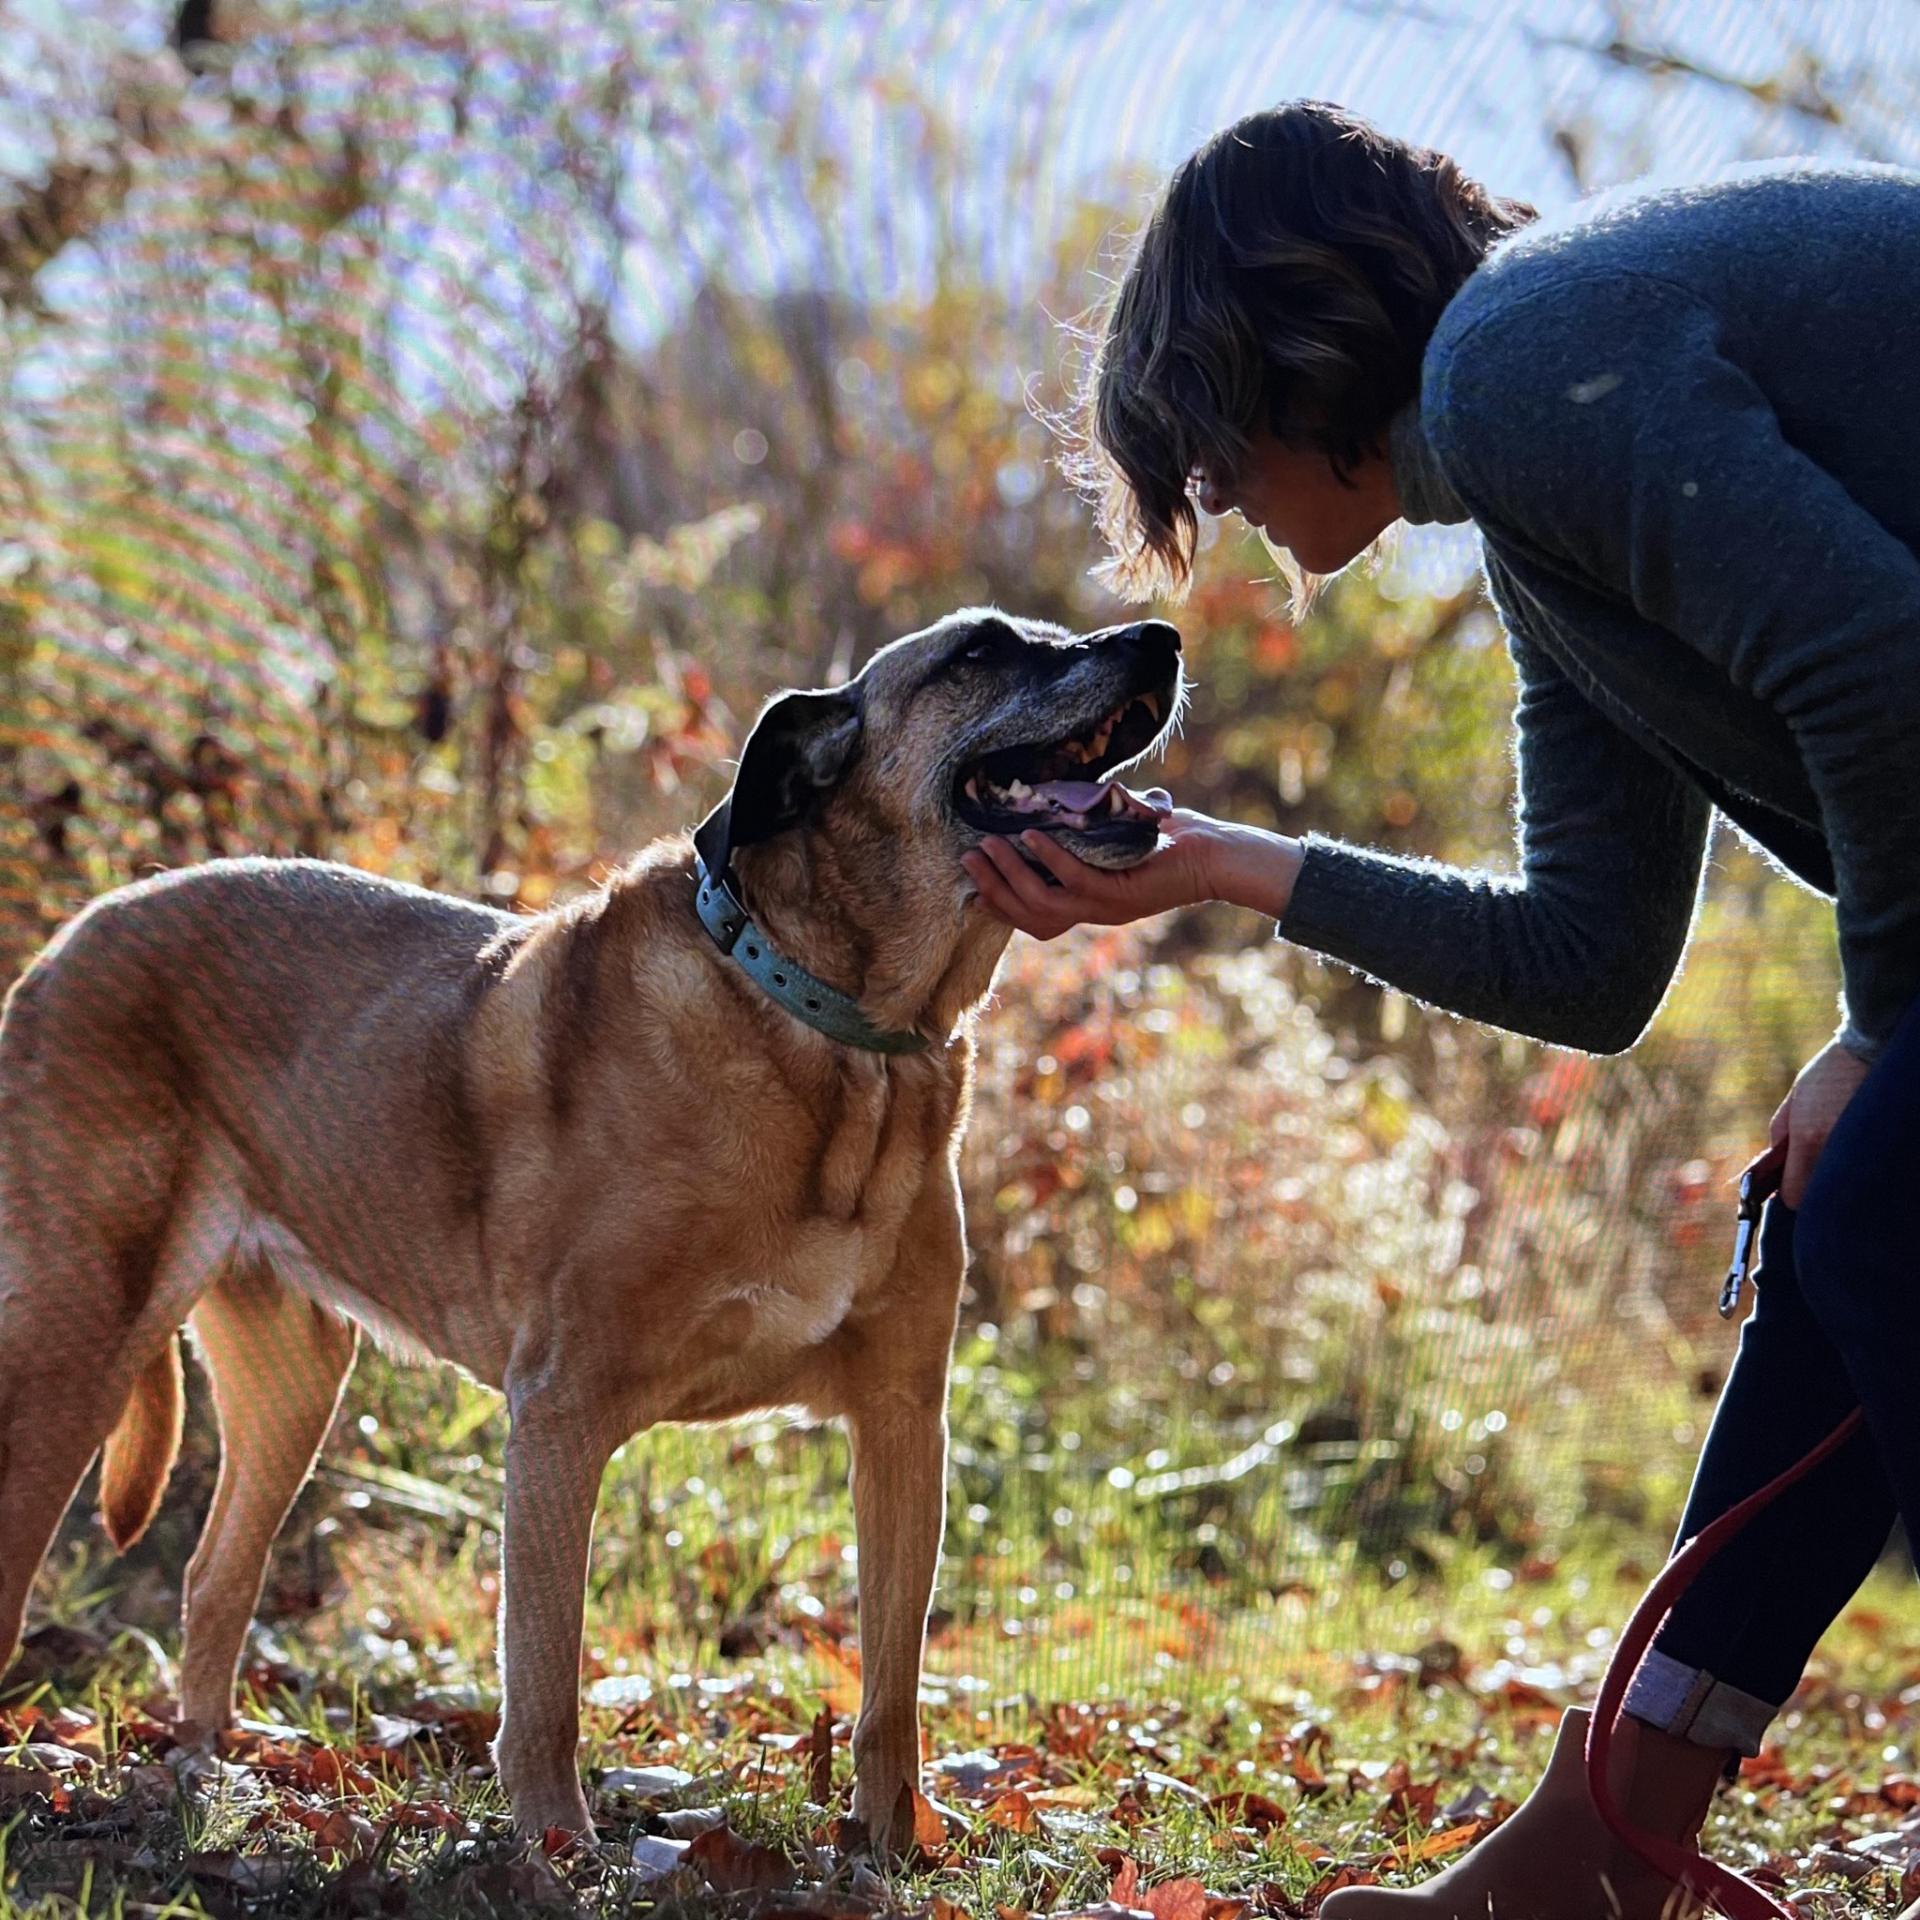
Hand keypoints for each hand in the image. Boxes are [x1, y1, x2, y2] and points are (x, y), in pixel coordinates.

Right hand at [960, 803, 1300, 940]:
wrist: (1218, 856)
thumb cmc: (1169, 839)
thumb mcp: (1114, 834)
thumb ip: (1082, 826)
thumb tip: (1048, 795)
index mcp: (1089, 905)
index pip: (1032, 917)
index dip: (999, 904)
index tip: (970, 881)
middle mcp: (1093, 912)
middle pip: (1027, 914)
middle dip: (993, 887)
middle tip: (966, 857)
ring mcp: (1107, 906)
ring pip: (1043, 901)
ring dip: (1011, 873)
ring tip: (988, 844)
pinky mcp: (1123, 893)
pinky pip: (1075, 879)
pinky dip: (1049, 858)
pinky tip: (1031, 835)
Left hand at [1768, 1035, 1871, 1207]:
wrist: (1869, 1051)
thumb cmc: (1827, 1073)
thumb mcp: (1795, 1099)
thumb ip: (1781, 1133)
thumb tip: (1773, 1161)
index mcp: (1807, 1138)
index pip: (1793, 1196)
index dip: (1785, 1194)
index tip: (1784, 1185)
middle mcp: (1832, 1149)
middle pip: (1816, 1196)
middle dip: (1808, 1188)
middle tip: (1805, 1172)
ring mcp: (1856, 1150)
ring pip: (1837, 1184)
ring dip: (1829, 1177)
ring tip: (1829, 1154)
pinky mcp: (1876, 1147)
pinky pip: (1857, 1168)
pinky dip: (1849, 1165)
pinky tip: (1847, 1147)